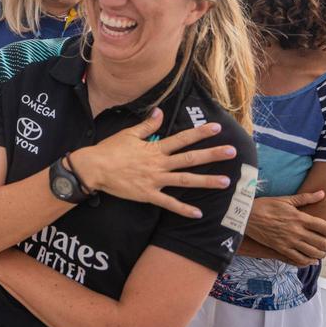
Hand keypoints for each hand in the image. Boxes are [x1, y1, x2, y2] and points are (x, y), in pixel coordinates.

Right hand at [69, 108, 238, 217]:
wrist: (93, 168)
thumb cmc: (109, 150)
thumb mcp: (128, 133)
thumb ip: (147, 125)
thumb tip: (160, 112)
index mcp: (154, 148)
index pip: (181, 139)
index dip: (199, 133)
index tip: (216, 129)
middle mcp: (158, 164)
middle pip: (190, 158)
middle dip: (212, 155)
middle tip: (232, 151)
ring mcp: (154, 180)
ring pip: (185, 180)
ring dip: (206, 181)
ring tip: (226, 181)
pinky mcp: (147, 195)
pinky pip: (168, 203)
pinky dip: (183, 210)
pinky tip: (198, 214)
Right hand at [245, 191, 325, 266]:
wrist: (245, 215)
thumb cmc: (264, 205)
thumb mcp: (284, 200)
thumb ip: (305, 198)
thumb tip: (322, 193)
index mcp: (299, 217)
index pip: (324, 227)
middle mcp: (296, 231)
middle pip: (322, 242)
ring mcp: (288, 241)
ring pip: (312, 253)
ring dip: (321, 254)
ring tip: (322, 252)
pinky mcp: (280, 248)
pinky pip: (298, 259)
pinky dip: (308, 261)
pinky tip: (311, 260)